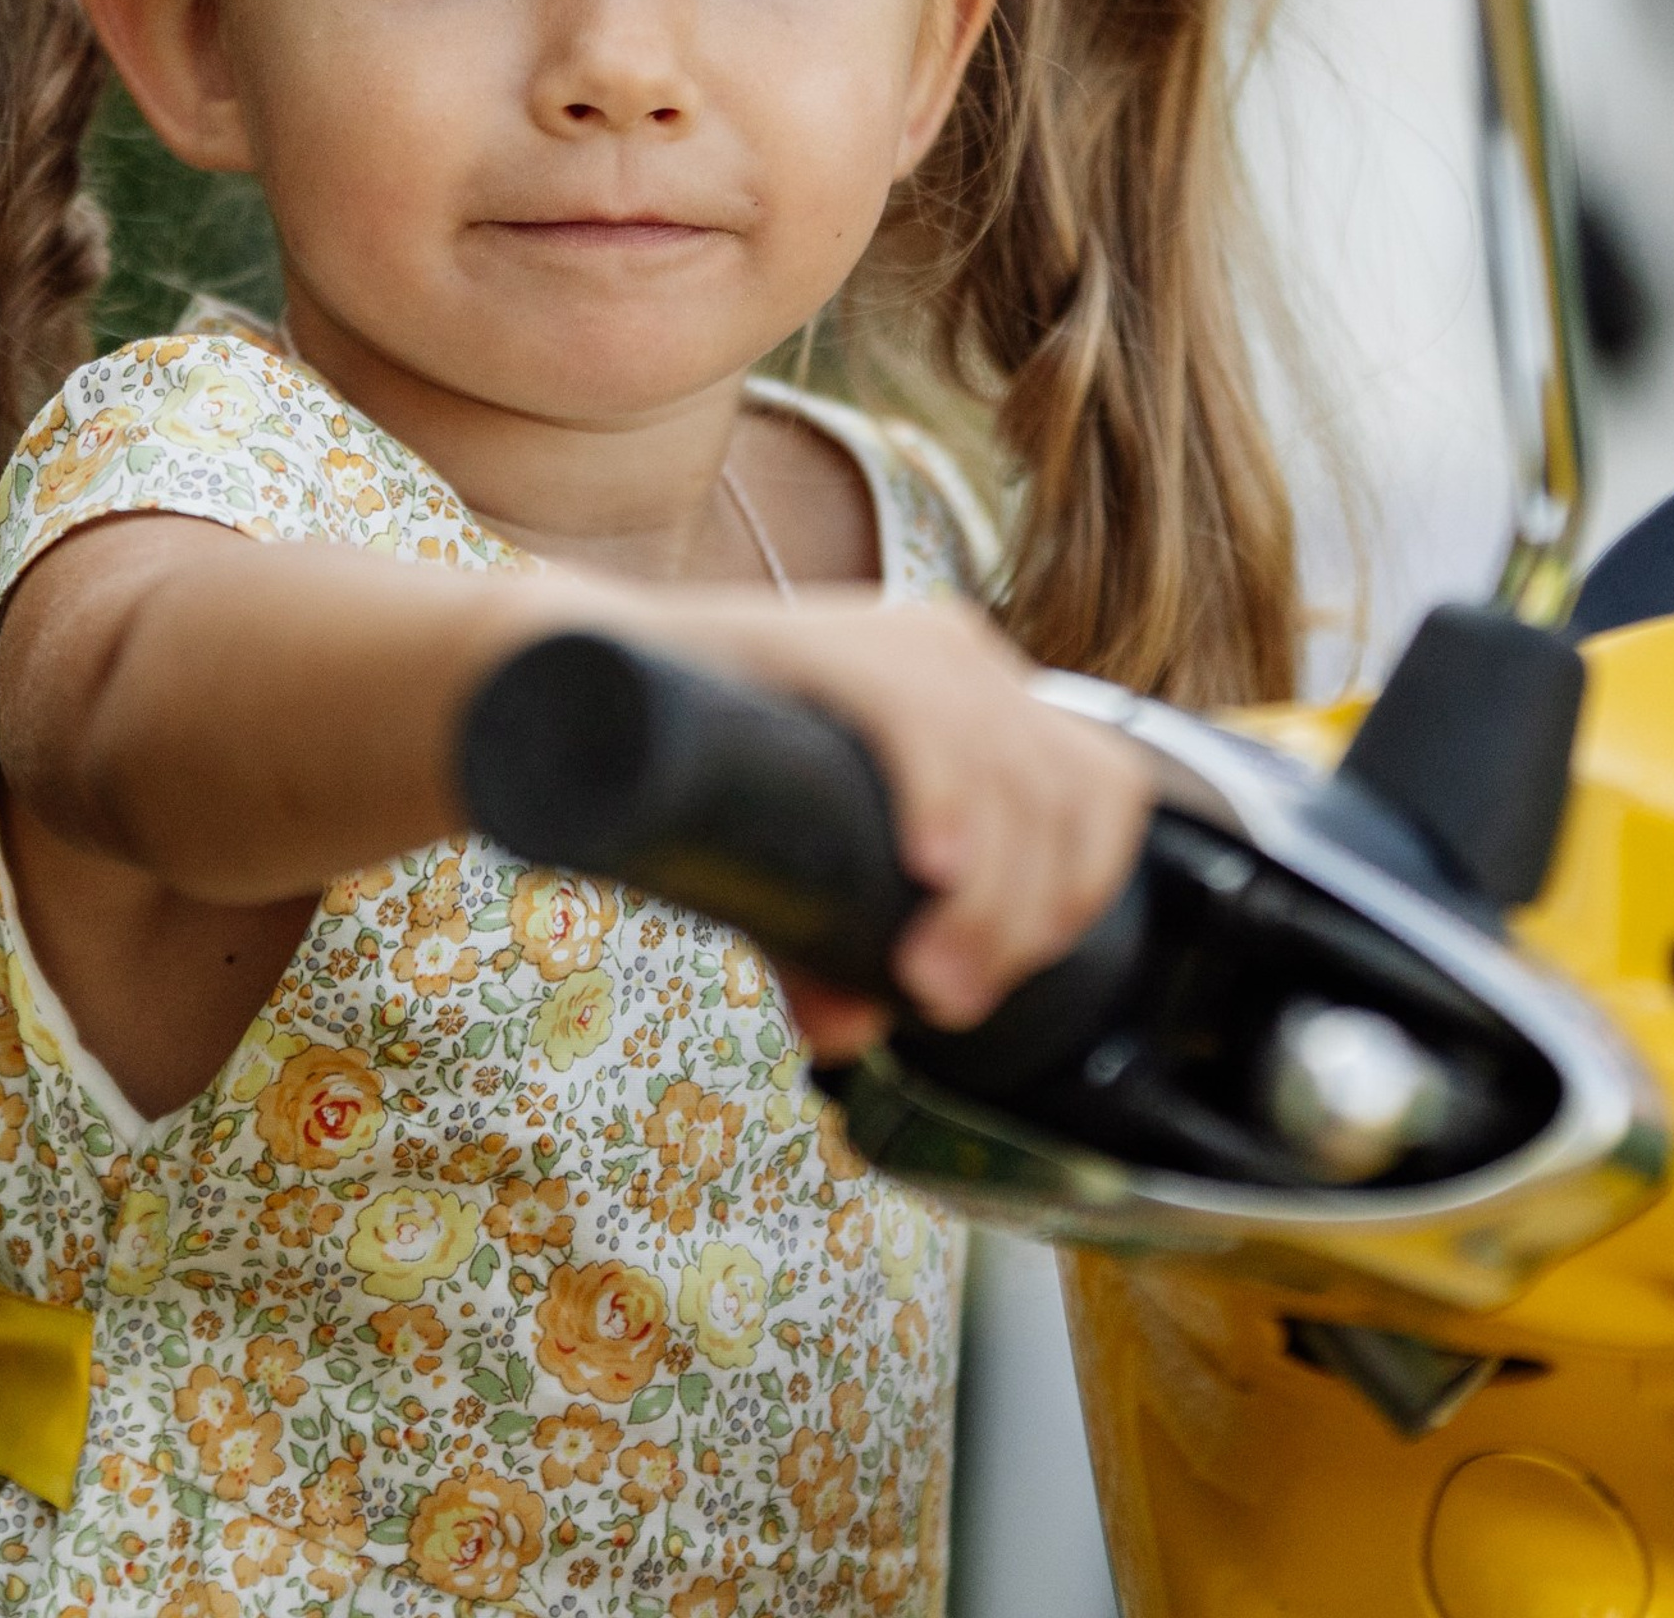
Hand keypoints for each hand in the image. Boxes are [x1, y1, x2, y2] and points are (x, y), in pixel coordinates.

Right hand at [660, 595, 1153, 1052]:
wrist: (572, 683)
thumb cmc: (701, 770)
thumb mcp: (793, 871)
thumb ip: (825, 947)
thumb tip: (849, 1033)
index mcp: (978, 698)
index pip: (1102, 790)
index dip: (1077, 891)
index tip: (1002, 977)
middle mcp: (960, 657)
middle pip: (1065, 794)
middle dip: (1024, 918)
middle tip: (945, 998)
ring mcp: (901, 640)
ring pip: (1011, 771)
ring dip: (986, 897)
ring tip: (919, 977)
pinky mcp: (832, 640)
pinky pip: (923, 718)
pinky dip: (943, 802)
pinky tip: (928, 870)